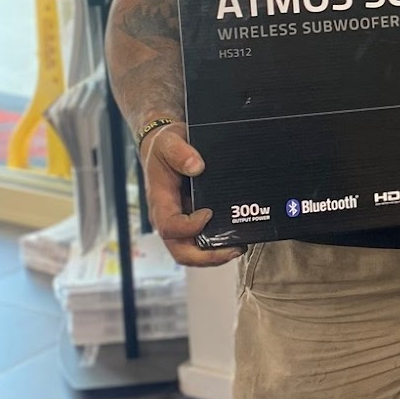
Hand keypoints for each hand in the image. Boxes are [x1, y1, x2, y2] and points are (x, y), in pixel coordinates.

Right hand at [139, 124, 240, 266]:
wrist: (164, 146)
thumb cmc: (164, 146)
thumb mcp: (168, 141)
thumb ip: (180, 152)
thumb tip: (197, 167)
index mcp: (160, 202)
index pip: (170, 227)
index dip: (190, 227)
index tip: (208, 214)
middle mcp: (169, 217)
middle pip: (181, 251)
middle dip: (207, 257)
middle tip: (233, 249)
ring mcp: (181, 220)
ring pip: (193, 251)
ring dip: (215, 255)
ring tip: (239, 247)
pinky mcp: (192, 219)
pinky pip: (202, 240)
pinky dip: (218, 245)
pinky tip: (236, 237)